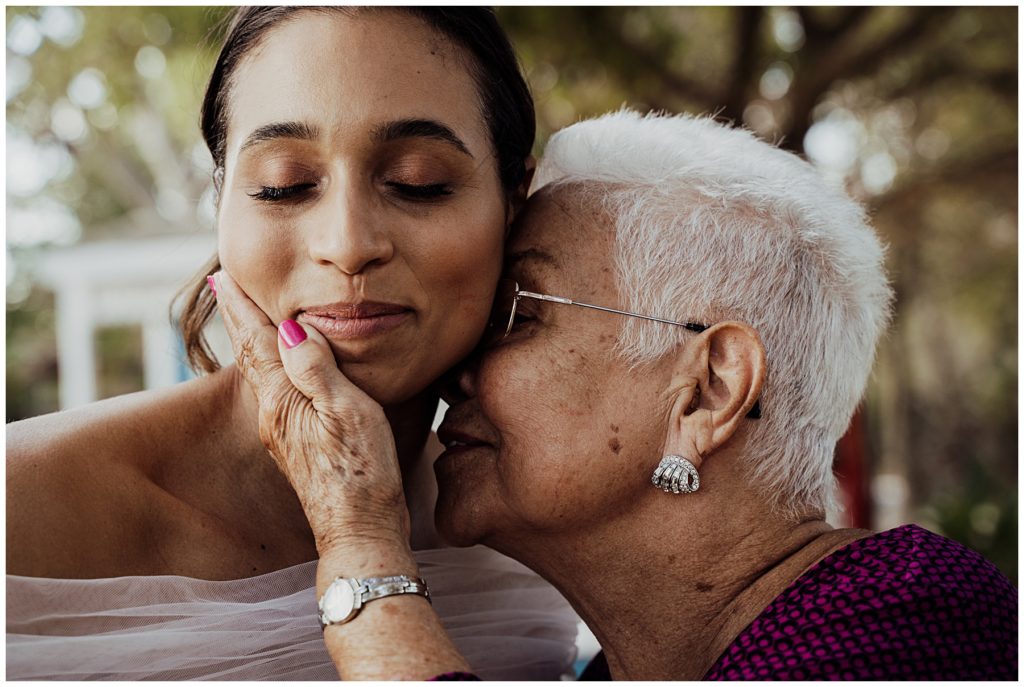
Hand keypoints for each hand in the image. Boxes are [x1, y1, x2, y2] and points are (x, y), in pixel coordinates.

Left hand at [210, 271, 411, 558]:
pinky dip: (275, 367)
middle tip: (226, 285)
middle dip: (241, 318)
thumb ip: (317, 369)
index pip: (256, 341)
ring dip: (255, 341)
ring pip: (264, 374)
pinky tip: (284, 368)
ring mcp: (284, 434)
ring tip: (251, 316)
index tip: (223, 275)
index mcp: (282, 401)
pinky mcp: (299, 447)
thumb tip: (288, 327)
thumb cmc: (362, 474)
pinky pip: (280, 392)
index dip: (242, 306)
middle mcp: (274, 415)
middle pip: (252, 355)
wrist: (361, 532)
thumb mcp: (347, 413)